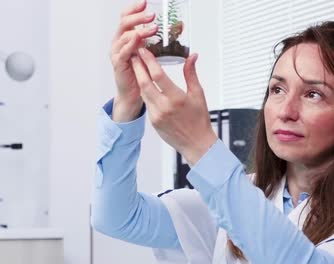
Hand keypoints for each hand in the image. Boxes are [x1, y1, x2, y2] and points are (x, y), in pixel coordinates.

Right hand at [110, 0, 157, 121]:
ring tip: (152, 29)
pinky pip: (123, 51)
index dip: (134, 8)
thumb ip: (158, 39)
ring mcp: (117, 52)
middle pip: (125, 23)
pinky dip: (130, 45)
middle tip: (152, 15)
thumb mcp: (151, 50)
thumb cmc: (141, 72)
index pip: (127, 17)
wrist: (133, 93)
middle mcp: (119, 42)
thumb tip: (179, 26)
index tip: (145, 2)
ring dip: (139, 30)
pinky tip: (138, 40)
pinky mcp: (118, 64)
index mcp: (126, 36)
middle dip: (138, 16)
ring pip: (125, 36)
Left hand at [130, 48, 216, 165]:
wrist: (196, 143)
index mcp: (176, 98)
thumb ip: (191, 74)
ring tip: (137, 66)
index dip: (149, 61)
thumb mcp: (198, 94)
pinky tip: (144, 83)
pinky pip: (146, 103)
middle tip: (134, 54)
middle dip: (138, 67)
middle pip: (144, 83)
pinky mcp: (153, 122)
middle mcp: (164, 107)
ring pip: (143, 93)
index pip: (158, 76)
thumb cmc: (199, 120)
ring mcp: (156, 115)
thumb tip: (191, 57)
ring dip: (139, 78)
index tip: (144, 50)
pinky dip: (144, 91)